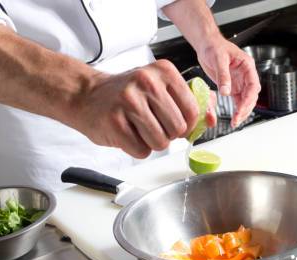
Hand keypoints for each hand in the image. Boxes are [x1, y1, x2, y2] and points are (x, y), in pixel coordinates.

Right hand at [70, 59, 215, 157]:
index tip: (177, 124)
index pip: (192, 110)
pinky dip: (136, 149)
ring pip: (161, 143)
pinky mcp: (114, 122)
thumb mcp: (158, 85)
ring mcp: (129, 101)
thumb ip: (186, 99)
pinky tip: (127, 134)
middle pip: (177, 129)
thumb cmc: (126, 93)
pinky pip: (141, 151)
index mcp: (163, 72)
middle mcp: (147, 82)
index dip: (187, 125)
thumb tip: (211, 117)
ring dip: (152, 143)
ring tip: (139, 129)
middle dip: (168, 135)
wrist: (86, 95)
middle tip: (153, 126)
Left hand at [197, 36, 259, 127]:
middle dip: (246, 108)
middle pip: (251, 95)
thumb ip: (223, 76)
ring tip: (235, 122)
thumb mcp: (218, 59)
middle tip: (237, 119)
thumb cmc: (214, 46)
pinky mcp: (232, 86)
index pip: (253, 85)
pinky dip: (237, 109)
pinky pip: (238, 100)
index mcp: (247, 66)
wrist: (206, 45)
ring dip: (242, 111)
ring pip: (246, 100)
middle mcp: (246, 75)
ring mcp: (240, 81)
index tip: (242, 109)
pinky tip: (234, 116)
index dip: (249, 99)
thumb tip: (226, 92)